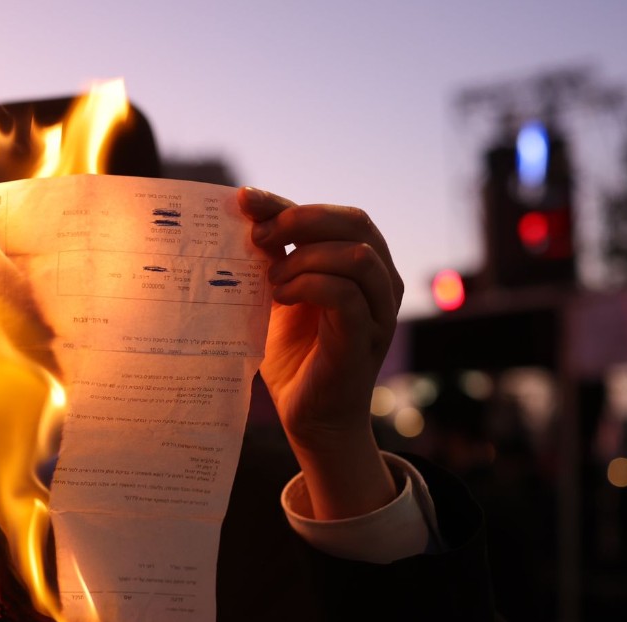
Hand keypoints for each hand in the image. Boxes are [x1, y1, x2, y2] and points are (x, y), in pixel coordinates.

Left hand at [238, 187, 401, 518]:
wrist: (308, 416)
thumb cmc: (295, 356)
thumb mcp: (281, 294)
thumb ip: (277, 256)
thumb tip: (246, 209)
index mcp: (363, 266)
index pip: (336, 215)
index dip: (289, 203)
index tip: (245, 200)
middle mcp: (382, 282)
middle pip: (356, 222)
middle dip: (301, 219)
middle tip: (259, 237)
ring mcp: (379, 311)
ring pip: (356, 255)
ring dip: (305, 258)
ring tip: (272, 280)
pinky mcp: (365, 339)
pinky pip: (345, 294)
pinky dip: (309, 286)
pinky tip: (281, 297)